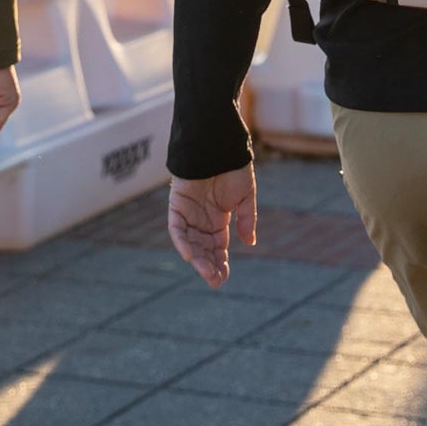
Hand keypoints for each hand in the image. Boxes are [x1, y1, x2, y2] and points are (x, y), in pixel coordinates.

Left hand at [168, 164, 256, 288]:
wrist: (218, 145)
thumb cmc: (233, 167)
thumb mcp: (246, 196)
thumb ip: (246, 219)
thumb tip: (250, 242)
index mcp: (218, 219)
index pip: (217, 247)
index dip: (220, 263)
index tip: (224, 277)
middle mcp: (202, 220)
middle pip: (203, 249)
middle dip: (208, 266)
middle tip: (215, 281)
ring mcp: (188, 213)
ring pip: (190, 243)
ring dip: (197, 259)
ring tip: (206, 273)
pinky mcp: (177, 205)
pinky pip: (176, 228)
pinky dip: (182, 242)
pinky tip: (189, 255)